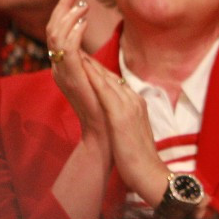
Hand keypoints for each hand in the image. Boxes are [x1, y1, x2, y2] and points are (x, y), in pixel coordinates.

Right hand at [47, 0, 106, 142]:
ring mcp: (63, 72)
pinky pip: (66, 48)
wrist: (107, 132)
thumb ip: (91, 67)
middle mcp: (59, 68)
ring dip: (68, 15)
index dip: (64, 13)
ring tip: (81, 2)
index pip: (58, 33)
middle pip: (52, 29)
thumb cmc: (106, 110)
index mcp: (65, 68)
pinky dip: (73, 31)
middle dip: (62, 7)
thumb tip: (90, 56)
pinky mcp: (71, 77)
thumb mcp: (97, 82)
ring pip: (56, 35)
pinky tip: (83, 20)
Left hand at [81, 56, 167, 205]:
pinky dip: (93, 78)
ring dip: (88, 63)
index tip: (78, 57)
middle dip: (88, 60)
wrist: (150, 173)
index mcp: (135, 103)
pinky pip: (105, 92)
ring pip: (105, 79)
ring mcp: (129, 106)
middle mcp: (134, 99)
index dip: (93, 68)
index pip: (111, 80)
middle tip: (69, 44)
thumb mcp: (129, 131)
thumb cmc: (138, 158)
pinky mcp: (121, 116)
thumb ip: (121, 117)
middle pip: (107, 75)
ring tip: (71, 48)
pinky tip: (81, 69)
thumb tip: (108, 111)